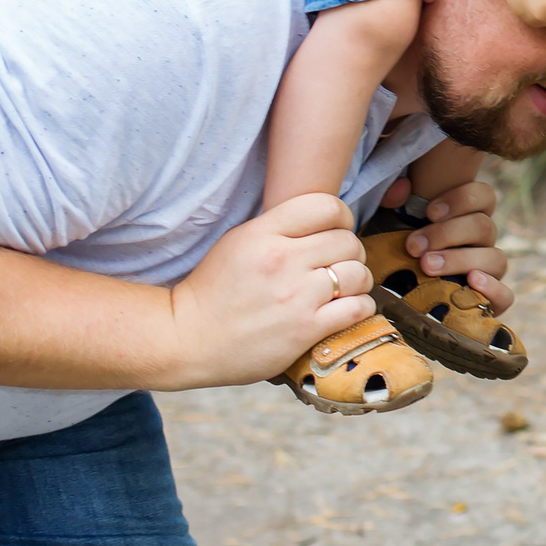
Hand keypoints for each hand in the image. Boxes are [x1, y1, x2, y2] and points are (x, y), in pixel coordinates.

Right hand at [162, 193, 371, 389]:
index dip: (341, 217)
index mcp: (264, 233)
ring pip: (357, 274)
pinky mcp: (305, 330)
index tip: (337, 230)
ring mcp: (296, 296)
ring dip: (357, 280)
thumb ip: (281, 227)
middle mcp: (283, 260)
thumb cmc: (213, 290)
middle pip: (348, 241)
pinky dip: (360, 307)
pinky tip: (346, 309)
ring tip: (344, 288)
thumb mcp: (239, 241)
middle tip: (338, 264)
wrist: (186, 339)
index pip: (327, 206)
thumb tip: (325, 220)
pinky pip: (357, 308)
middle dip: (350, 251)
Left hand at [401, 179, 514, 315]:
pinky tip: (470, 282)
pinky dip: (492, 288)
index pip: (484, 195)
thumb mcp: (392, 225)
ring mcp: (490, 272)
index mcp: (468, 217)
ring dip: (461, 260)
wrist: (399, 298)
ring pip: (495, 258)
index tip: (429, 211)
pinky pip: (506, 295)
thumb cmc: (401, 253)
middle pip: (484, 226)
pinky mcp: (491, 302)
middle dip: (447, 234)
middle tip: (414, 246)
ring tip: (428, 266)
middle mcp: (483, 242)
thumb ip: (395, 202)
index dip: (461, 199)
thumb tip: (400, 189)